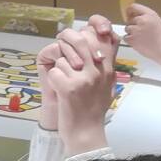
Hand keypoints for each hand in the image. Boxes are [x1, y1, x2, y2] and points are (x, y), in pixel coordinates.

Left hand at [48, 26, 117, 154]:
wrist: (86, 133)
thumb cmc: (92, 110)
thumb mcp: (106, 85)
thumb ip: (103, 66)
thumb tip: (97, 46)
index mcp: (108, 69)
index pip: (106, 36)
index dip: (94, 26)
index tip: (85, 31)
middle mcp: (98, 71)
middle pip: (81, 39)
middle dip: (67, 44)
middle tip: (62, 54)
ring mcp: (84, 79)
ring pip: (64, 57)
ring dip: (59, 68)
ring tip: (64, 81)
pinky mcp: (69, 88)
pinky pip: (54, 72)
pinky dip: (52, 81)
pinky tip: (59, 90)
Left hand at [122, 2, 160, 63]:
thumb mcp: (156, 21)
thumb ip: (146, 17)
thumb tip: (132, 17)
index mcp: (149, 14)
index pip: (133, 7)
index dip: (129, 11)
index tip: (129, 15)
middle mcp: (142, 20)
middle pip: (129, 20)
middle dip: (133, 25)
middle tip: (142, 32)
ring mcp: (136, 30)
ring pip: (127, 28)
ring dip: (131, 33)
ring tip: (142, 38)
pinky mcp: (132, 39)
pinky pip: (125, 37)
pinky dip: (130, 40)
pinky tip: (139, 43)